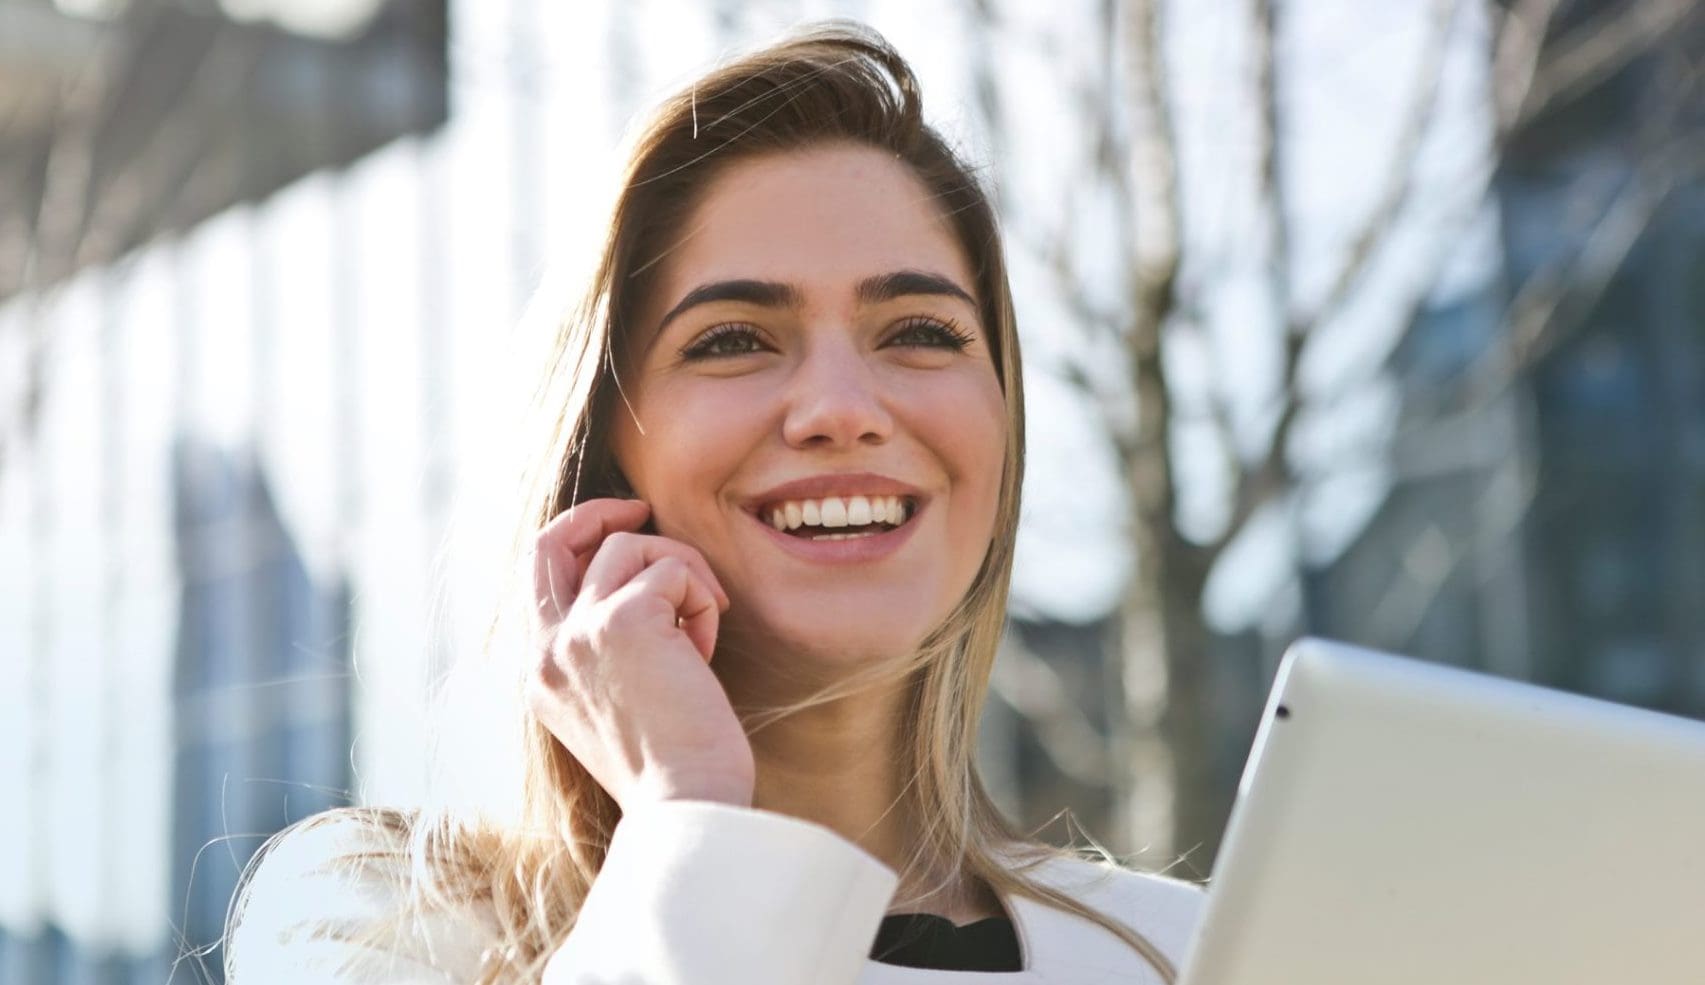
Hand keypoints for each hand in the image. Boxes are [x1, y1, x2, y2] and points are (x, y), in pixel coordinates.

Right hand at [527, 498, 753, 810]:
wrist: (686, 805)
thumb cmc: (673, 767)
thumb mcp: (617, 706)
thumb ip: (606, 652)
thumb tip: (642, 591)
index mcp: (540, 675)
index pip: (537, 578)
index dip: (578, 541)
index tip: (623, 531)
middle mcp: (546, 651)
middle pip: (552, 541)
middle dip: (599, 513)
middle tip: (643, 509)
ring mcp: (578, 633)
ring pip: (630, 547)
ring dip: (682, 574)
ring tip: (702, 628)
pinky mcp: (624, 620)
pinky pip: (673, 570)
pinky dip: (701, 598)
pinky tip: (706, 650)